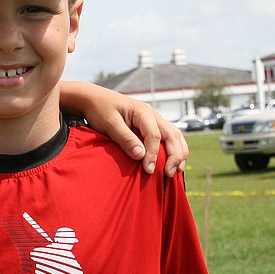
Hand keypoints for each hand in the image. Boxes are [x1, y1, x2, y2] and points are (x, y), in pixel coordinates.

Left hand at [60, 81, 187, 176]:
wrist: (95, 99)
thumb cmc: (100, 110)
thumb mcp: (109, 123)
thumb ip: (125, 138)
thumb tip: (140, 155)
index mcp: (143, 112)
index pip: (154, 136)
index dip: (153, 154)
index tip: (148, 170)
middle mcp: (153, 115)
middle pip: (172, 135)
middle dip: (175, 156)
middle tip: (169, 174)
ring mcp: (154, 119)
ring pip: (175, 136)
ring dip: (179, 153)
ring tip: (177, 170)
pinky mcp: (151, 126)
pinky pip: (169, 137)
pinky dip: (175, 149)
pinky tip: (172, 162)